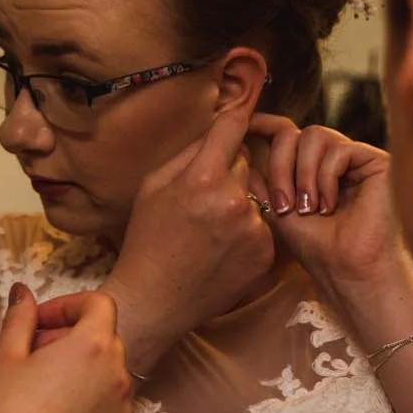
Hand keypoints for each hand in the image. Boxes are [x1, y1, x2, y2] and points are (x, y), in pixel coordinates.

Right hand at [0, 287, 134, 412]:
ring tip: (45, 394)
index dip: (70, 306)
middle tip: (36, 358)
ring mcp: (126, 410)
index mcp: (93, 345)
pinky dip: (90, 408)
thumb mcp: (6, 358)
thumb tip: (24, 293)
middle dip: (72, 339)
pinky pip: (110, 412)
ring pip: (108, 377)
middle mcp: (120, 374)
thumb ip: (20, 318)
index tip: (42, 323)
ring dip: (83, 375)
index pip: (99, 304)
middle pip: (104, 340)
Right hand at [106, 107, 275, 364]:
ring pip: (256, 195)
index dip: (235, 117)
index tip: (239, 113)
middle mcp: (234, 200)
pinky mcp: (266, 254)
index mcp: (202, 177)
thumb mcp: (152, 186)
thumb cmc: (147, 240)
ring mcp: (253, 229)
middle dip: (227, 172)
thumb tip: (219, 125)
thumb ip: (188, 152)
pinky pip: (262, 226)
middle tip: (200, 200)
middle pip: (244, 162)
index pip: (233, 126)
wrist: (154, 300)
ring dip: (239, 204)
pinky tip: (221, 250)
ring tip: (209, 231)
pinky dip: (247, 233)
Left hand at [246, 114, 401, 295]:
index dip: (265, 125)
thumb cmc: (316, 249)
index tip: (246, 126)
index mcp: (311, 167)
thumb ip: (262, 181)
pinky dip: (326, 178)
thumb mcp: (278, 210)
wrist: (347, 271)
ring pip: (314, 136)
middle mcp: (333, 158)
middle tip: (283, 204)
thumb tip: (238, 149)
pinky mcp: (376, 161)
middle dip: (280, 166)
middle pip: (295, 133)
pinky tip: (329, 206)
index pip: (287, 133)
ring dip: (302, 174)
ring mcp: (355, 159)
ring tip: (308, 209)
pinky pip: (339, 150)